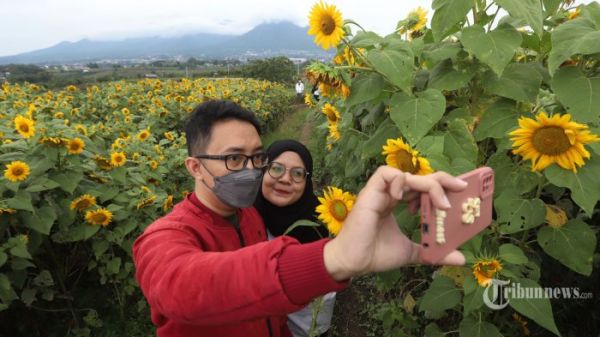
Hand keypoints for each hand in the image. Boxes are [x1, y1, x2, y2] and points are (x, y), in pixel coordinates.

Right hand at [323, 166, 467, 280]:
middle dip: (442, 180)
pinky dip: (400, 181)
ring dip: (427, 184)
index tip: (461, 193)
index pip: (422, 186)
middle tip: (461, 189)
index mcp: (397, 203)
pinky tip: (406, 198)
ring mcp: (380, 192)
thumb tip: (460, 258)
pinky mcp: (370, 193)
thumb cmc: (376, 254)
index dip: (441, 186)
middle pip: (419, 177)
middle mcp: (390, 194)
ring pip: (407, 174)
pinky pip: (386, 174)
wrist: (354, 262)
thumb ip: (434, 252)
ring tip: (441, 203)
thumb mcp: (412, 252)